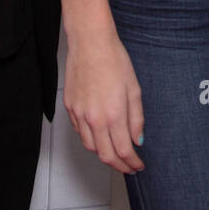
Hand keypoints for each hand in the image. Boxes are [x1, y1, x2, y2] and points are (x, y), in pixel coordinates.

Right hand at [64, 31, 144, 173]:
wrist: (90, 42)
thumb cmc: (114, 60)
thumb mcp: (134, 89)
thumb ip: (136, 118)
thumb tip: (138, 140)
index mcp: (113, 115)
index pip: (123, 151)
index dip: (132, 163)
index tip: (139, 166)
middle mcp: (94, 118)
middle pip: (105, 155)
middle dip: (119, 166)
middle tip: (129, 167)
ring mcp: (79, 113)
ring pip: (90, 146)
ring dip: (104, 154)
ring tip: (116, 152)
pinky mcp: (69, 107)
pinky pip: (80, 132)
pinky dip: (91, 139)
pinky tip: (100, 134)